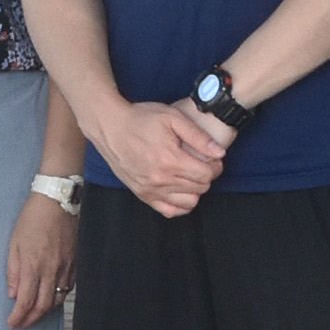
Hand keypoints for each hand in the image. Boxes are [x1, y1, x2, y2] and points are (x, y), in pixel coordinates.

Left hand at [6, 192, 77, 326]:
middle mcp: (51, 271)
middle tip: (22, 324)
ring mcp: (66, 268)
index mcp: (33, 266)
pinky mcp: (76, 263)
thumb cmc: (33, 218)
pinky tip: (51, 298)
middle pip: (43, 306)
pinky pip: (68, 288)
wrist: (57, 201)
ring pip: (57, 300)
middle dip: (31, 320)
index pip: (25, 301)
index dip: (18, 317)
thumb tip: (13, 293)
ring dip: (45, 311)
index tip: (12, 324)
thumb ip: (13, 270)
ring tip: (35, 314)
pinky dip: (58, 298)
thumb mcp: (14, 243)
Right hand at [99, 94, 232, 218]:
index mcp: (170, 160)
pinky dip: (180, 204)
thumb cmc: (140, 119)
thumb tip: (219, 152)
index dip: (216, 166)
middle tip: (204, 163)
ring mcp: (150, 190)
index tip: (214, 158)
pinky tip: (181, 190)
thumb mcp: (172, 118)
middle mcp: (160, 179)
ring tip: (191, 175)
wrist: (110, 127)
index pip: (206, 174)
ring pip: (188, 202)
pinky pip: (169, 211)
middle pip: (200, 188)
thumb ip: (198, 136)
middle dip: (207, 176)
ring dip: (196, 190)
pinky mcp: (142, 194)